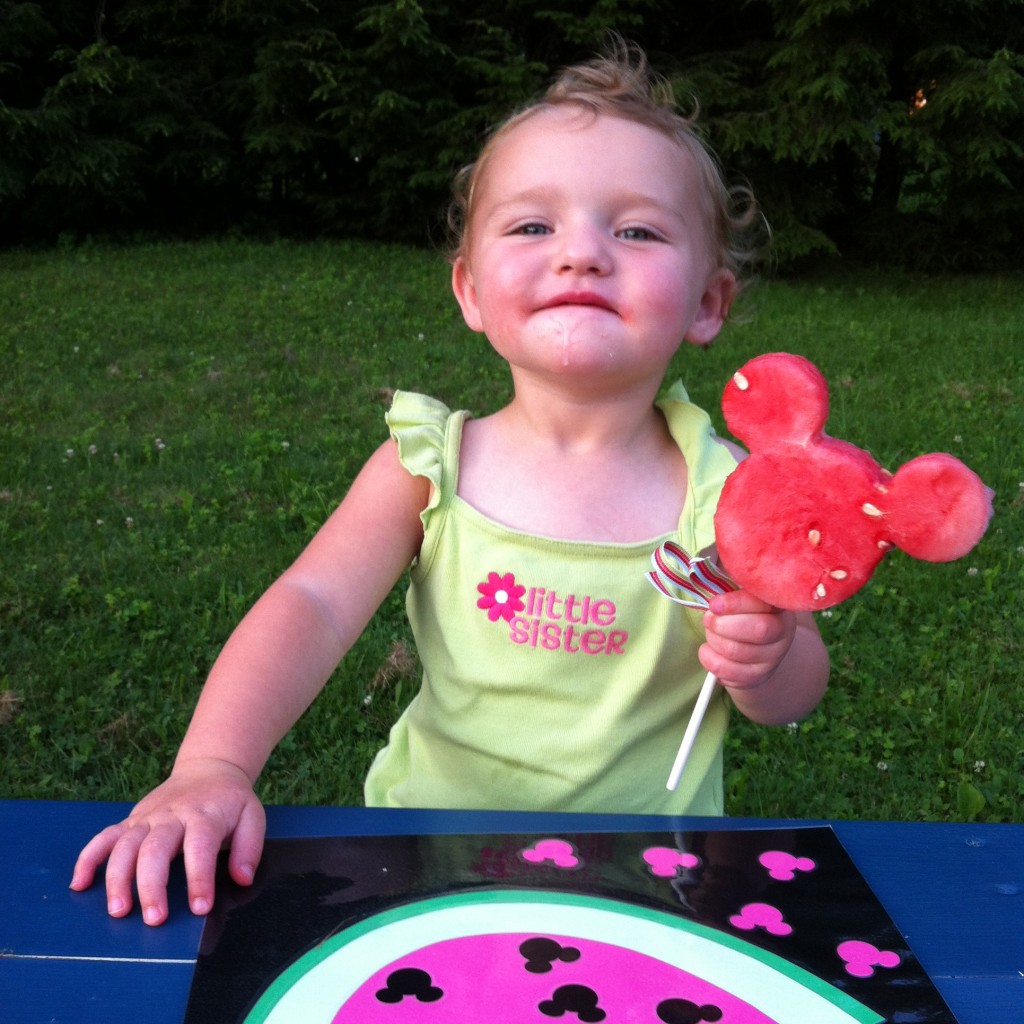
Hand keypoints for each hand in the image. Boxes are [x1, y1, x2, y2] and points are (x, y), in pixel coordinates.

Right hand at [69, 759, 264, 925]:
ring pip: (125, 846)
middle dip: (152, 886)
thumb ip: (249, 848)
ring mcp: (147, 818)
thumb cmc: (230, 801)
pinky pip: (104, 837)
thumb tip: (242, 877)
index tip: (199, 908)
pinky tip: (79, 884)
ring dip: (117, 878)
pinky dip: (88, 858)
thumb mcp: (252, 816)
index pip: (200, 846)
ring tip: (118, 911)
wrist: (208, 770)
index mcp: (205, 815)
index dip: (199, 878)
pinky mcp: (130, 820)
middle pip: (155, 849)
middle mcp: (171, 816)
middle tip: (154, 920)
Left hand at [699, 589, 795, 690]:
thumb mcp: (743, 595)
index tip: (714, 604)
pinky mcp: (756, 677)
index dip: (736, 603)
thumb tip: (711, 568)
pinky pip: (727, 671)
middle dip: (724, 624)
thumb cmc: (745, 614)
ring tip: (710, 632)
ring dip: (714, 639)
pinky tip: (708, 649)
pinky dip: (709, 659)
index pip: (763, 603)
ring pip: (737, 651)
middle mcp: (782, 633)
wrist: (760, 649)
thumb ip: (732, 582)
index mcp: (779, 606)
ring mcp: (772, 658)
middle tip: (709, 619)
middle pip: (758, 630)